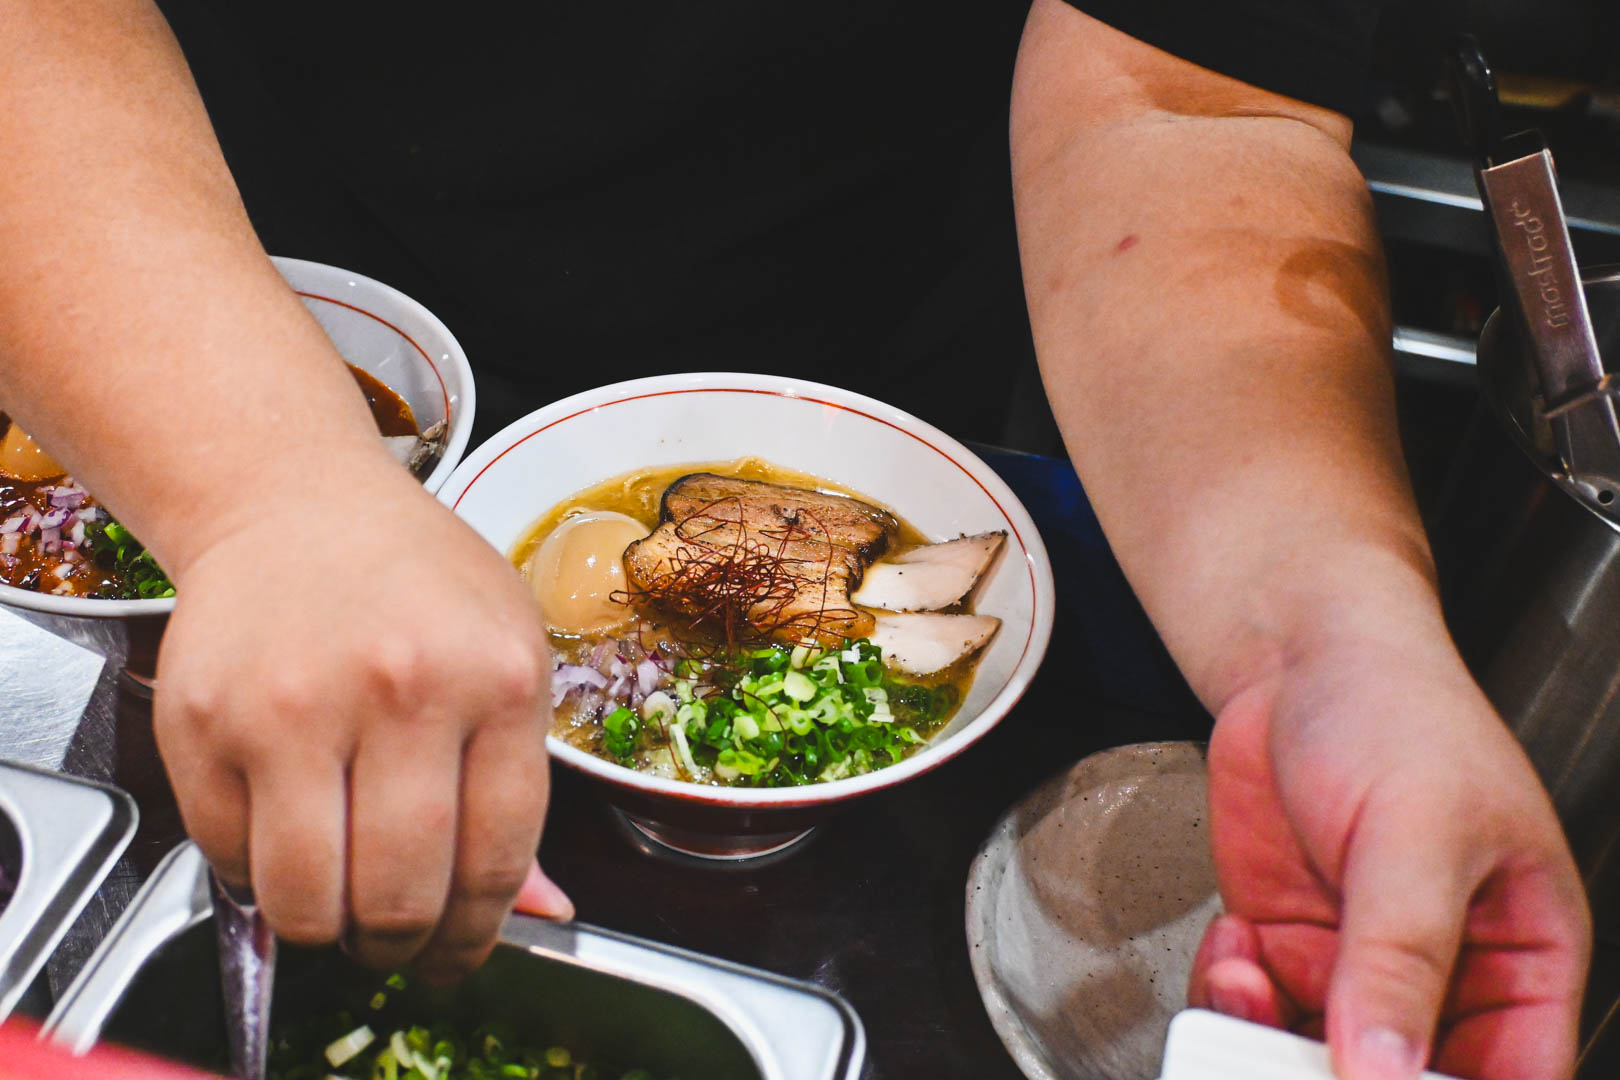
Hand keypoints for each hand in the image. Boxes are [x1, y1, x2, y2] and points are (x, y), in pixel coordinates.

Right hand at [152, 451, 571, 979]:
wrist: (294, 502)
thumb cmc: (415, 581)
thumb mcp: (505, 655)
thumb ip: (517, 786)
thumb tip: (538, 911)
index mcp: (498, 676)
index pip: (497, 857)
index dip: (480, 931)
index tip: (462, 951)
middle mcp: (399, 689)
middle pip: (401, 894)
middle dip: (401, 944)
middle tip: (396, 938)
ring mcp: (291, 705)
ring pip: (306, 899)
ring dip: (326, 928)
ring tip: (340, 902)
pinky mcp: (202, 719)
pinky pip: (228, 858)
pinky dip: (257, 876)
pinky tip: (287, 835)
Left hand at [1189, 630, 1589, 1079]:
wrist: (1292, 656)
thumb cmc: (1394, 709)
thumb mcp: (1416, 829)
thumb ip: (1403, 954)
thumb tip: (1385, 1068)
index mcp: (1522, 954)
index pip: (1511, 1078)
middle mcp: (1441, 973)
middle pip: (1402, 1077)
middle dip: (1343, 1078)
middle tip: (1291, 1059)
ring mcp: (1355, 962)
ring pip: (1316, 1056)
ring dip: (1268, 1042)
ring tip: (1251, 982)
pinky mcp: (1285, 942)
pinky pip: (1254, 1009)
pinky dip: (1230, 994)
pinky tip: (1234, 942)